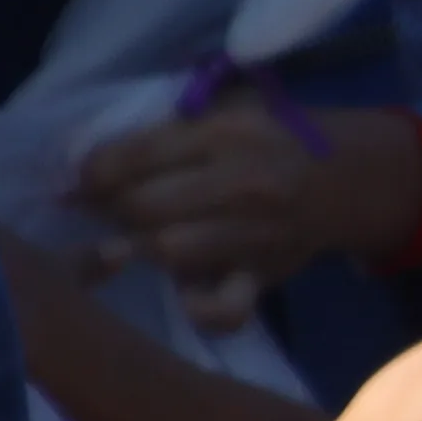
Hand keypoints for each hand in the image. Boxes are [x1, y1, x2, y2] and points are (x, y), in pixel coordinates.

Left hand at [74, 99, 421, 321]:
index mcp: (227, 132)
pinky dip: (198, 308)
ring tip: (125, 241)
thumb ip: (166, 134)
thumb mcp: (225, 112)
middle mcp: (243, 182)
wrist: (348, 177)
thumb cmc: (271, 138)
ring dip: (136, 248)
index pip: (136, 156)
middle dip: (107, 209)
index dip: (90, 172)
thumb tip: (85, 165)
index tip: (73, 181)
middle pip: (143, 206)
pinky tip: (183, 294)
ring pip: (169, 251)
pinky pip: (225, 308)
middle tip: (96, 209)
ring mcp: (256, 234)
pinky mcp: (264, 274)